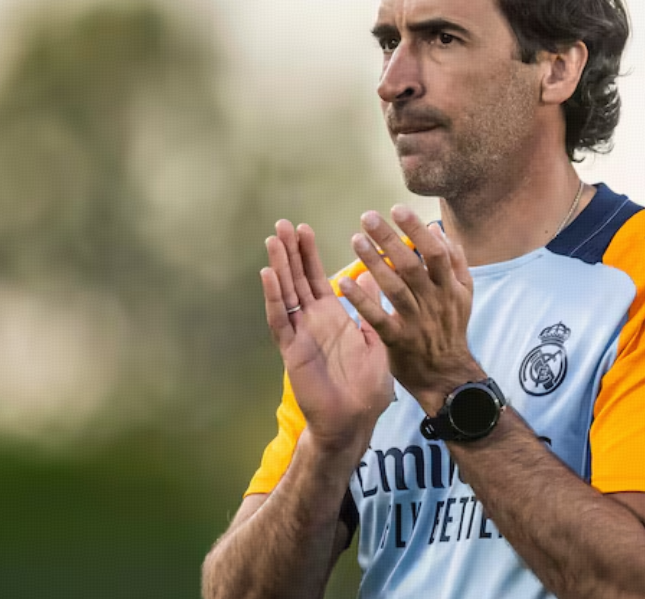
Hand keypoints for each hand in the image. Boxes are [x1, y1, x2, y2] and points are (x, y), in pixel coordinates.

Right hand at [262, 220, 392, 460]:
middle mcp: (312, 322)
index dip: (308, 255)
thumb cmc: (365, 388)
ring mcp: (300, 334)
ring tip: (273, 239)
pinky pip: (280, 319)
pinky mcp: (292, 350)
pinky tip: (268, 274)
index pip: (317, 278)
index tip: (303, 229)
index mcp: (332, 317)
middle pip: (297, 279)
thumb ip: (371, 309)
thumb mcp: (375, 340)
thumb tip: (376, 278)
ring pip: (286, 293)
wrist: (354, 422)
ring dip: (279, 266)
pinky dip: (274, 296)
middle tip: (282, 223)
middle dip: (290, 252)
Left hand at [337, 206, 483, 414]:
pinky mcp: (398, 341)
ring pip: (395, 288)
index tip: (398, 209)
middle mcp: (435, 302)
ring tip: (356, 240)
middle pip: (412, 265)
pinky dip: (362, 300)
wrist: (447, 376)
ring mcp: (416, 322)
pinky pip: (378, 318)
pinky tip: (344, 283)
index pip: (436, 252)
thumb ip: (455, 263)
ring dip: (374, 263)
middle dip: (390, 239)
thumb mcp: (463, 295)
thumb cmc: (450, 330)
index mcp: (450, 288)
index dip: (417, 230)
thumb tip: (439, 231)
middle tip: (368, 217)